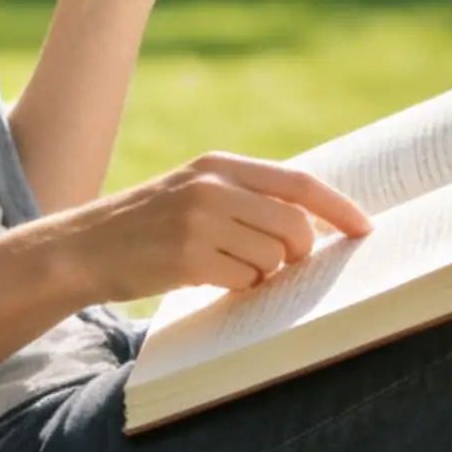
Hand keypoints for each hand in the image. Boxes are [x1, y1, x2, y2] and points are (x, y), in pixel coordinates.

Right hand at [56, 151, 374, 303]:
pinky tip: (212, 279)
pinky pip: (245, 279)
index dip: (339, 207)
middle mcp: (212, 187)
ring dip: (265, 272)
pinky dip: (240, 286)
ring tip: (232, 267)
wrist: (85, 246)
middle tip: (281, 263)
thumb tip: (314, 222)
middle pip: (295, 225)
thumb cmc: (150, 224)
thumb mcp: (194, 190)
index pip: (299, 182)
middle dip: (300, 252)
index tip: (366, 229)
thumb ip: (245, 196)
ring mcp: (199, 222)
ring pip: (273, 256)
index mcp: (219, 165)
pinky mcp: (188, 258)